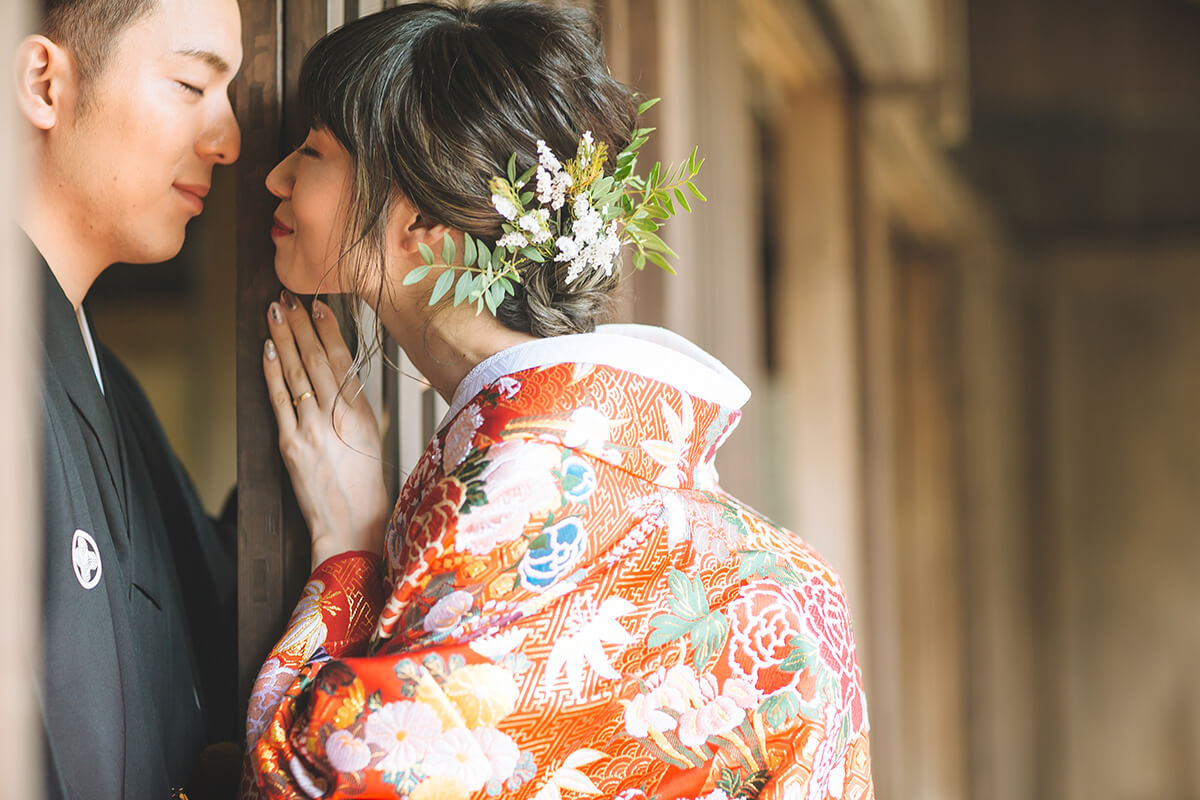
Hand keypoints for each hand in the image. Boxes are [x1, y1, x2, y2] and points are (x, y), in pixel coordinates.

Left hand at [262, 291, 389, 568]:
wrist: (352, 524)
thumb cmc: (366, 484)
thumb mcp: (372, 436)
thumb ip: (355, 404)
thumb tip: (338, 372)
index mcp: (363, 413)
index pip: (343, 360)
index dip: (328, 329)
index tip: (319, 304)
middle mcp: (338, 416)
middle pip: (316, 359)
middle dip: (301, 324)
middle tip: (289, 296)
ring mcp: (312, 429)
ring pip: (295, 373)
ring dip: (283, 339)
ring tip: (275, 312)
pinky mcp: (291, 445)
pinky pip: (279, 401)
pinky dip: (272, 373)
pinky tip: (267, 350)